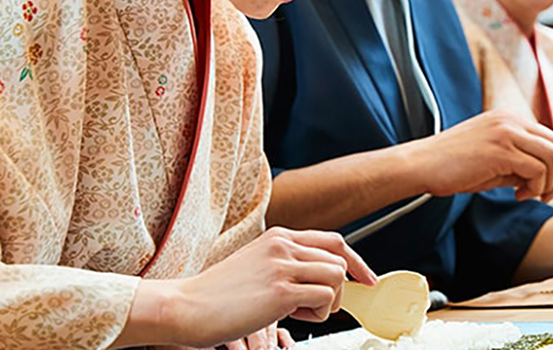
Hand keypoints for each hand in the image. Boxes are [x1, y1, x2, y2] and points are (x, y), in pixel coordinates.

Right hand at [116, 228, 375, 348]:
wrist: (186, 307)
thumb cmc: (217, 295)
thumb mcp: (256, 265)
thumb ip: (286, 264)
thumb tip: (320, 280)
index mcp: (278, 237)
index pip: (333, 241)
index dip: (356, 261)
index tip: (366, 279)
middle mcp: (283, 245)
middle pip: (340, 260)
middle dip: (338, 290)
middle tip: (317, 308)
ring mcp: (282, 265)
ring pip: (336, 277)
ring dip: (326, 302)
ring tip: (297, 311)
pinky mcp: (281, 290)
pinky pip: (325, 298)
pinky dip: (317, 314)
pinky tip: (291, 316)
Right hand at [404, 110, 552, 201]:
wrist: (420, 164)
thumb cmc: (451, 167)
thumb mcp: (492, 162)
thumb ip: (518, 165)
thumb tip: (546, 181)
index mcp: (509, 119)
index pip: (551, 138)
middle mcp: (511, 120)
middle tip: (550, 196)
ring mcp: (506, 132)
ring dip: (549, 183)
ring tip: (530, 196)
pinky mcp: (500, 149)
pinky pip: (536, 169)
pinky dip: (535, 187)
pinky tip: (517, 196)